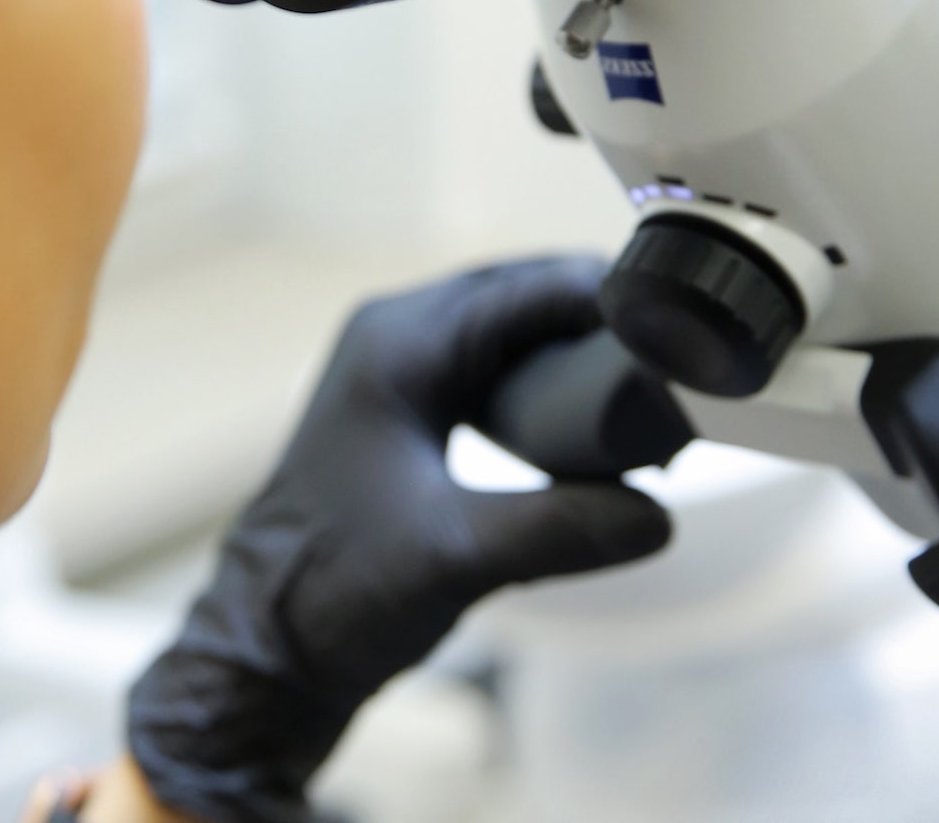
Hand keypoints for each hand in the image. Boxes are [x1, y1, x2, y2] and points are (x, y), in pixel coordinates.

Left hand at [126, 258, 672, 822]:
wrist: (264, 650)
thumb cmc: (337, 593)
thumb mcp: (460, 557)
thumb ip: (562, 529)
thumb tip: (659, 516)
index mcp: (399, 343)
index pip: (521, 289)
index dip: (600, 297)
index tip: (674, 319)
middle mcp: (393, 336)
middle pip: (515, 296)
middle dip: (591, 317)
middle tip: (673, 352)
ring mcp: (393, 369)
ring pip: (503, 328)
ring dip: (566, 345)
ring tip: (643, 380)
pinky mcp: (402, 408)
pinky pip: (487, 364)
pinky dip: (538, 376)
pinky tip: (583, 414)